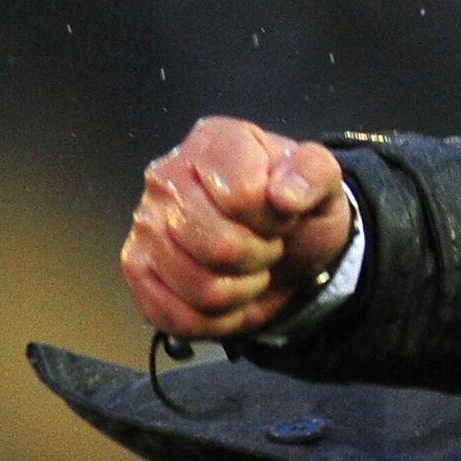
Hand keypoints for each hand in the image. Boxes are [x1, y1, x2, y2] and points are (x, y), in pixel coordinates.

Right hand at [120, 116, 352, 338]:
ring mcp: (145, 226)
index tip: (281, 213)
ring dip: (242, 288)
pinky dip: (219, 317)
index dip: (274, 218)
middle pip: (221, 247)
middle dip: (260, 255)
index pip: (242, 196)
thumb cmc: (297, 207)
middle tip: (266, 241)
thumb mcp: (324, 183)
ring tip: (248, 264)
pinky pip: (180, 317)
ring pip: (202, 289)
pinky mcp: (136, 270)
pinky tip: (228, 291)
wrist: (287, 246)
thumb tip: (284, 194)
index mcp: (213, 142)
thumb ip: (315, 174)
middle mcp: (166, 178)